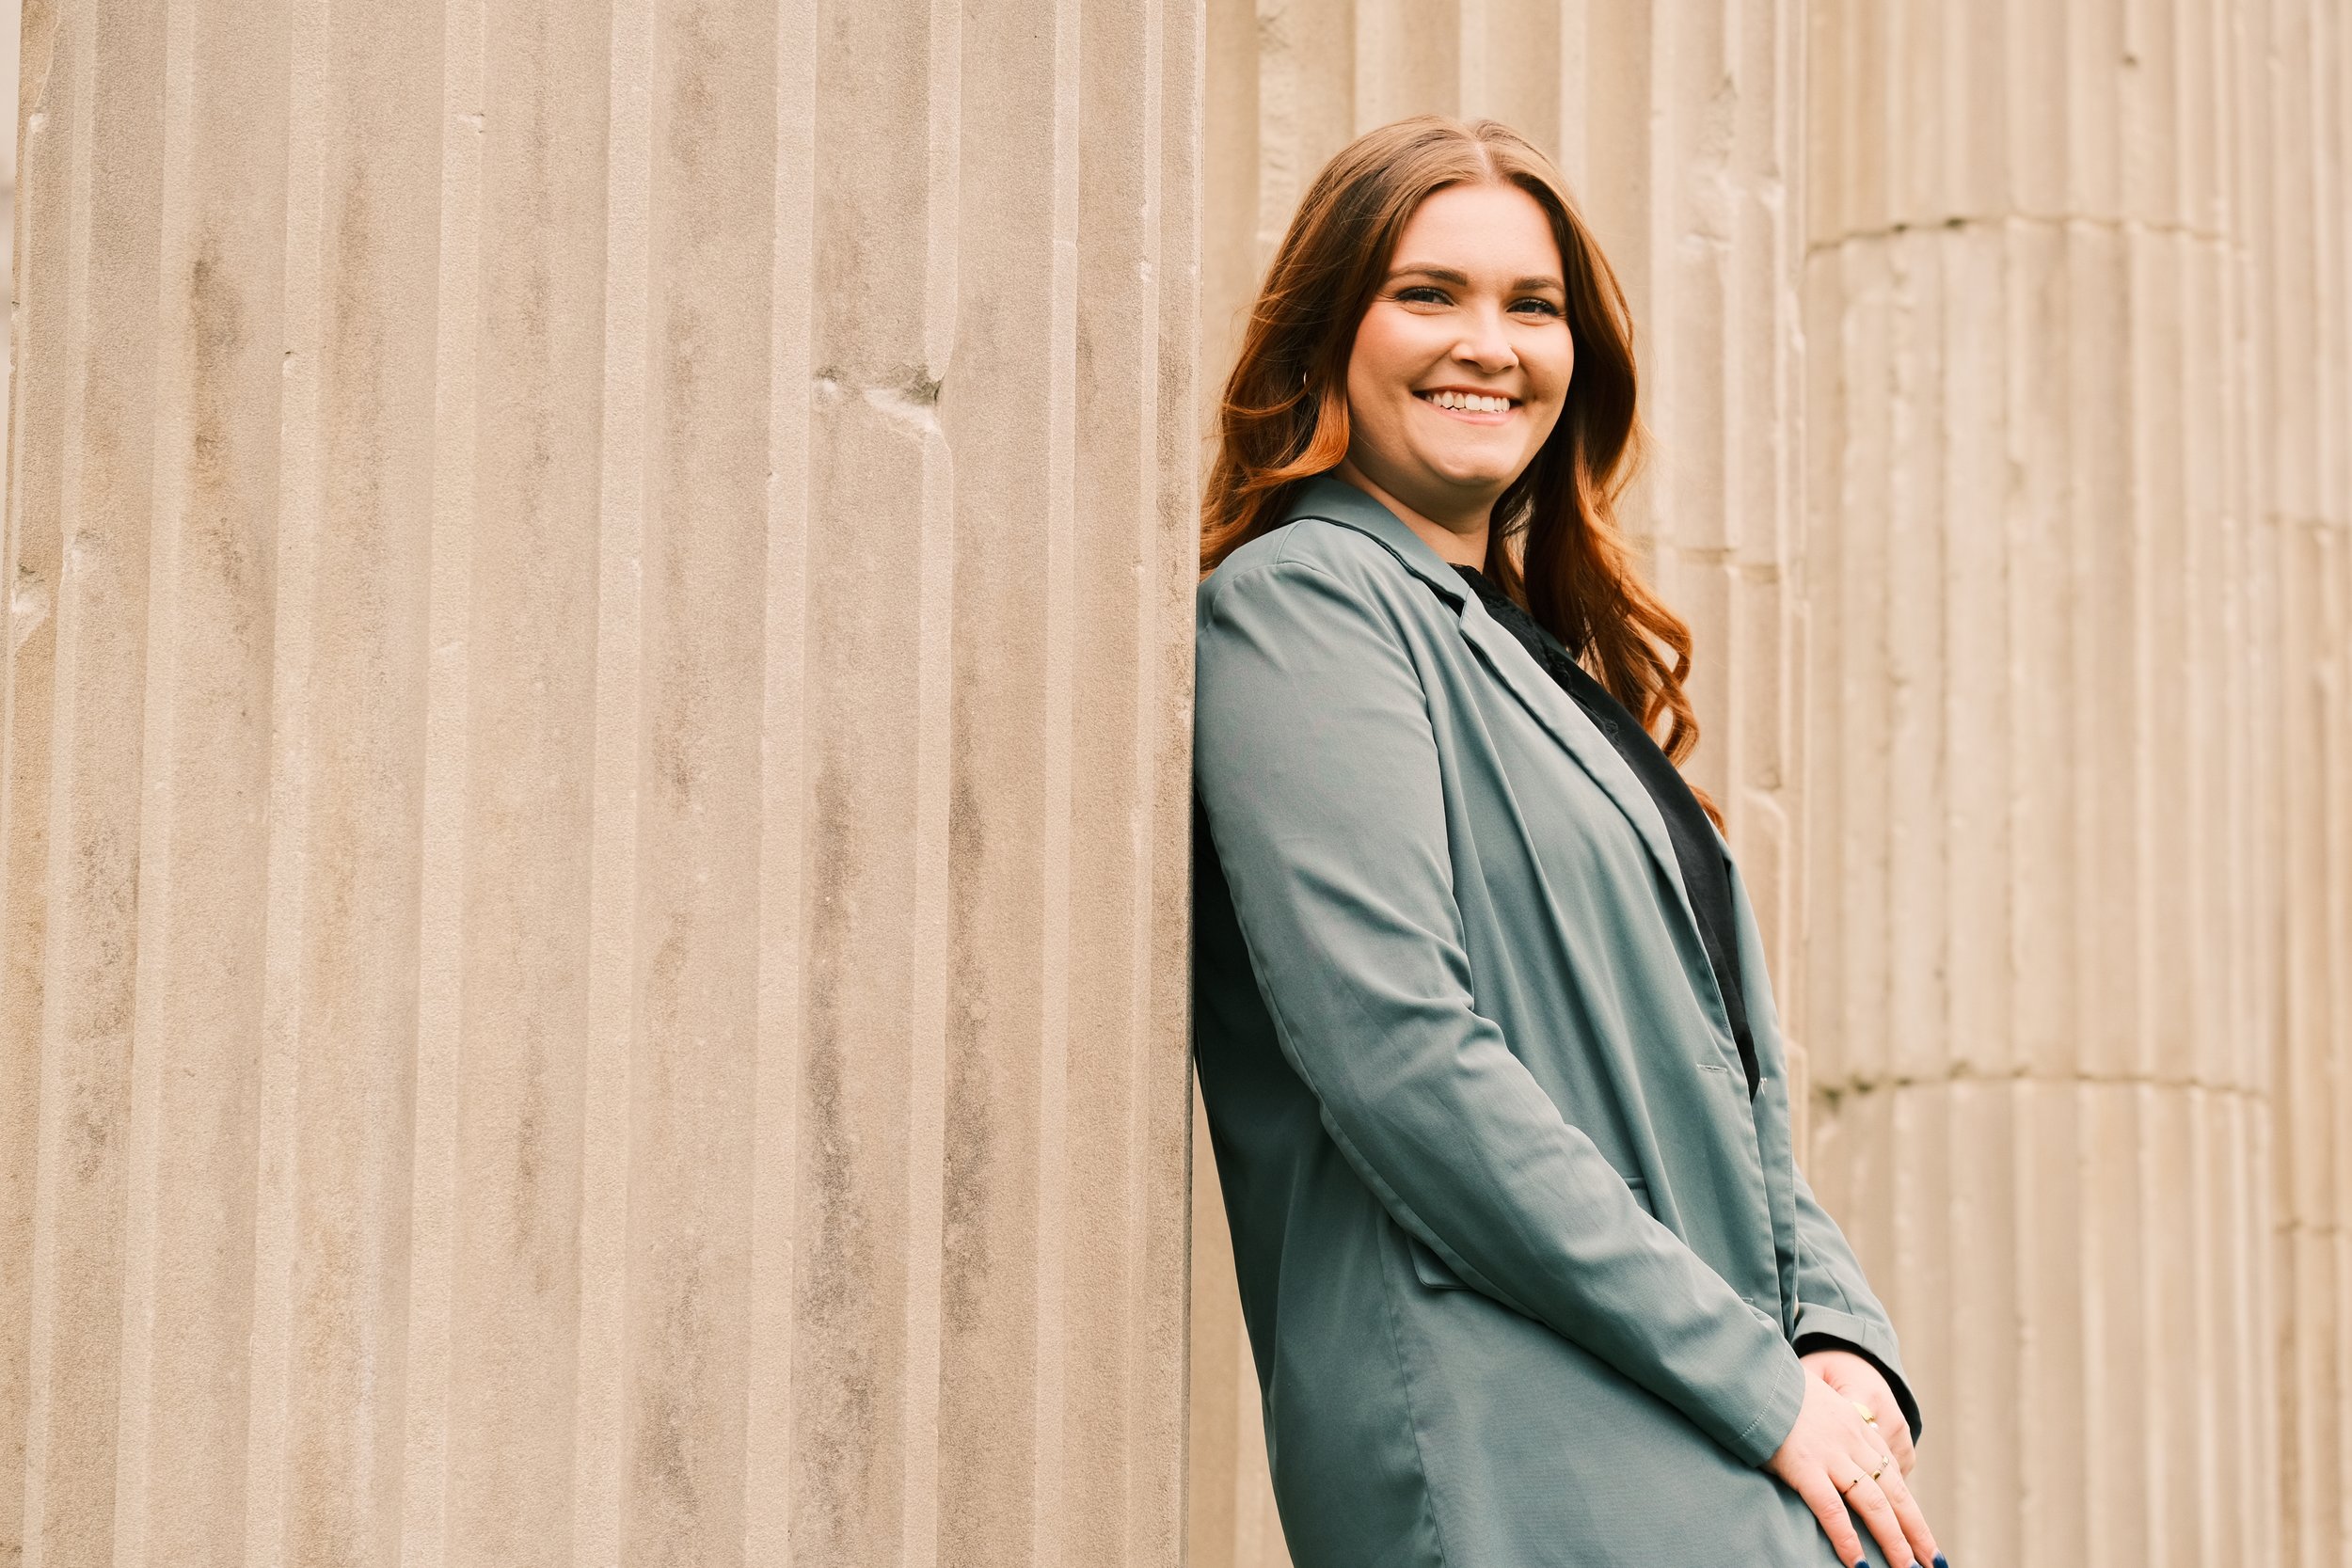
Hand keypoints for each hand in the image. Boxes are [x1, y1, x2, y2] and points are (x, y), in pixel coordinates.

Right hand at [1766, 1368, 1941, 1567]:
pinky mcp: (1804, 1465)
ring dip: (1893, 1540)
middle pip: (1894, 1493)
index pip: (1892, 1476)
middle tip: (1933, 1563)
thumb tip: (1834, 1459)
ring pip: (1874, 1503)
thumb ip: (1829, 1428)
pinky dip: (1847, 1538)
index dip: (1911, 1510)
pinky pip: (1832, 1508)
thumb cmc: (1777, 1388)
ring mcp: (1830, 1453)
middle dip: (1916, 1532)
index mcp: (1856, 1427)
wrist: (1754, 1370)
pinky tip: (1858, 1562)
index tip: (1923, 1538)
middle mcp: (1851, 1441)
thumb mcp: (1815, 1403)